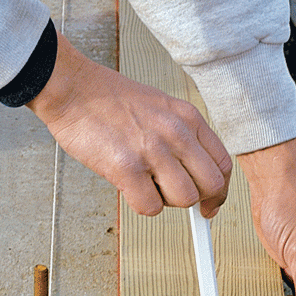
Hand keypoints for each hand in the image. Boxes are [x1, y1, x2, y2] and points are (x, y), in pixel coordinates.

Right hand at [26, 33, 232, 217]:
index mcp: (187, 117)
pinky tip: (129, 187)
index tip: (209, 202)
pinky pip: (150, 207)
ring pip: (185, 199)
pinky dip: (141, 205)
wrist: (72, 88)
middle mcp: (176, 133)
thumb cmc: (108, 99)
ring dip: (167, 201)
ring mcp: (153, 150)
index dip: (219, 191)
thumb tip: (191, 174)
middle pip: (211, 185)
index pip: (223, 164)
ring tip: (145, 185)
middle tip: (176, 198)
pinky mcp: (127, 168)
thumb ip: (180, 137)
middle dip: (197, 200)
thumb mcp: (159, 107)